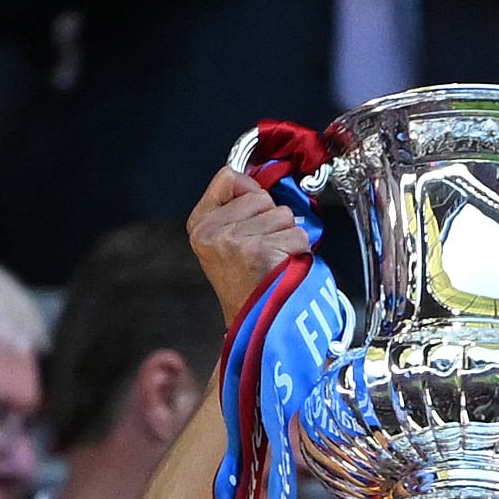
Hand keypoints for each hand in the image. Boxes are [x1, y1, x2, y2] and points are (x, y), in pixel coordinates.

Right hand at [186, 168, 312, 325]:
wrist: (254, 321)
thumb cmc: (247, 281)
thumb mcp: (224, 239)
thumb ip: (236, 207)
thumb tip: (259, 180)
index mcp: (200, 225)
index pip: (228, 177)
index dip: (250, 192)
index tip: (253, 216)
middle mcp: (212, 232)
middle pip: (261, 196)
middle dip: (271, 219)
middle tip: (262, 249)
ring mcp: (234, 242)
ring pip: (283, 214)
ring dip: (286, 236)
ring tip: (272, 259)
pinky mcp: (259, 252)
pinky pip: (297, 234)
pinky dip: (298, 250)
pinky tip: (282, 267)